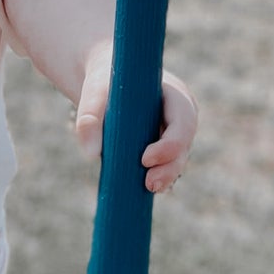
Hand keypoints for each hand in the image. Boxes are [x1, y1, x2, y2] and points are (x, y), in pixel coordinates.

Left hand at [74, 41, 197, 193]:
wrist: (105, 85)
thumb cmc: (103, 83)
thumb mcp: (94, 94)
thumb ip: (89, 118)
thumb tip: (90, 154)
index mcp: (174, 94)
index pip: (183, 120)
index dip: (170, 143)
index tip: (145, 159)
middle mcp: (180, 115)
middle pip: (184, 144)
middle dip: (170, 166)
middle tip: (149, 184)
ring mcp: (174, 132)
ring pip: (178, 159)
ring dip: (166, 176)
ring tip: (148, 188)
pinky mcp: (163, 147)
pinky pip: (166, 165)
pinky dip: (159, 177)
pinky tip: (146, 190)